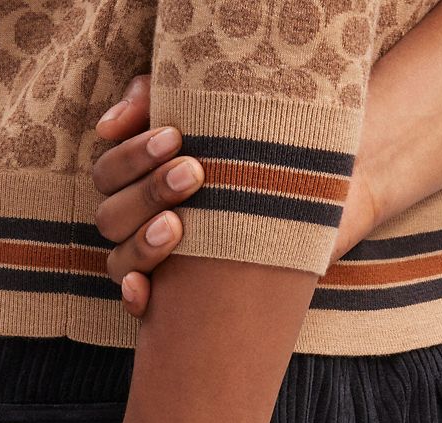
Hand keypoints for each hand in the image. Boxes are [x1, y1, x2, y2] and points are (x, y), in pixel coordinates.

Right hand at [93, 75, 382, 313]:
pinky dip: (135, 297)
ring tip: (179, 225)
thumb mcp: (218, 109)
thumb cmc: (267, 143)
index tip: (175, 138)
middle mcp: (146, 222)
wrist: (335, 187)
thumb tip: (106, 126)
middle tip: (195, 173)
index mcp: (145, 179)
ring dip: (141, 242)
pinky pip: (140, 304)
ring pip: (120, 259)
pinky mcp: (184, 296)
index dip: (132, 156)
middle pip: (111, 215)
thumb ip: (158, 98)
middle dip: (147, 191)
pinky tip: (144, 288)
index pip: (109, 172)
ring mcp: (163, 262)